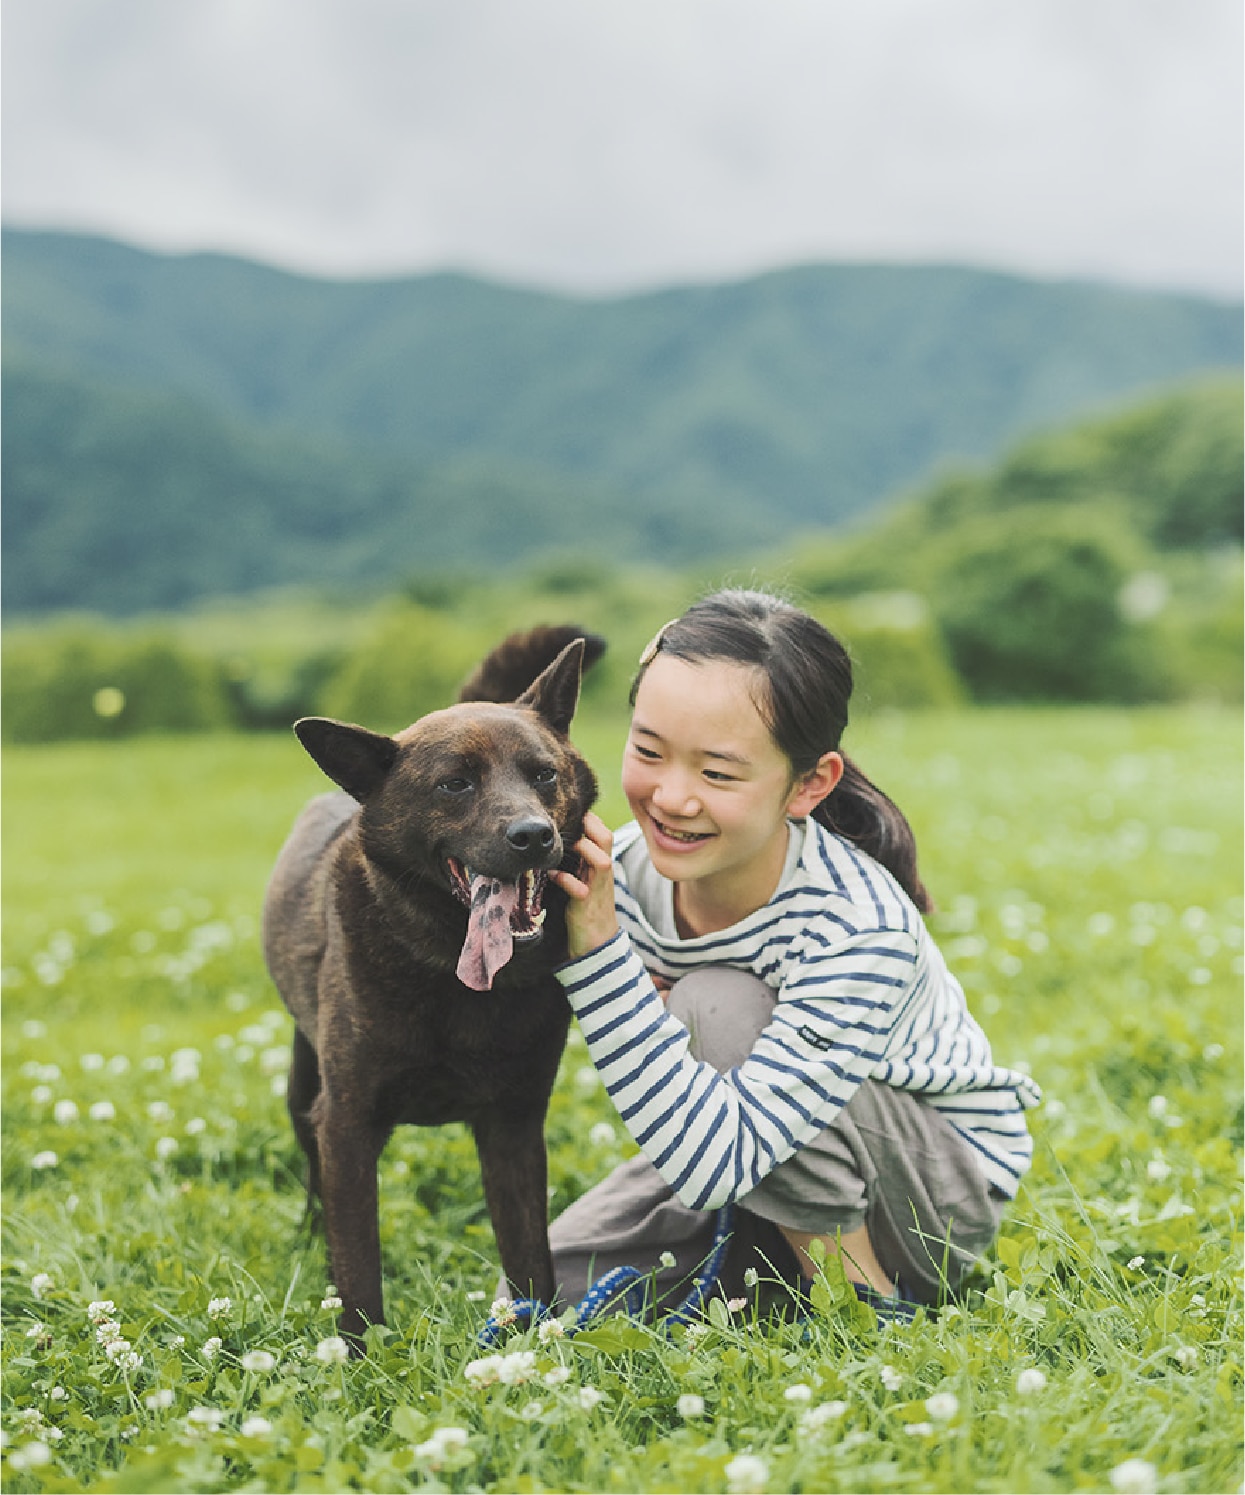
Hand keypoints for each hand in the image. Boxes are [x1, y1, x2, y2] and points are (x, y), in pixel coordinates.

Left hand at [551, 811, 618, 959]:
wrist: (598, 943)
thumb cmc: (588, 908)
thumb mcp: (586, 880)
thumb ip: (579, 862)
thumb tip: (559, 842)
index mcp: (602, 866)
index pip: (604, 834)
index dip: (592, 820)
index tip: (575, 812)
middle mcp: (603, 875)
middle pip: (606, 840)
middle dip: (591, 826)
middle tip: (572, 820)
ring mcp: (597, 889)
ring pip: (601, 861)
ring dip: (583, 849)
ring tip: (563, 846)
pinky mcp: (586, 906)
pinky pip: (579, 889)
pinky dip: (565, 879)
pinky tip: (552, 875)